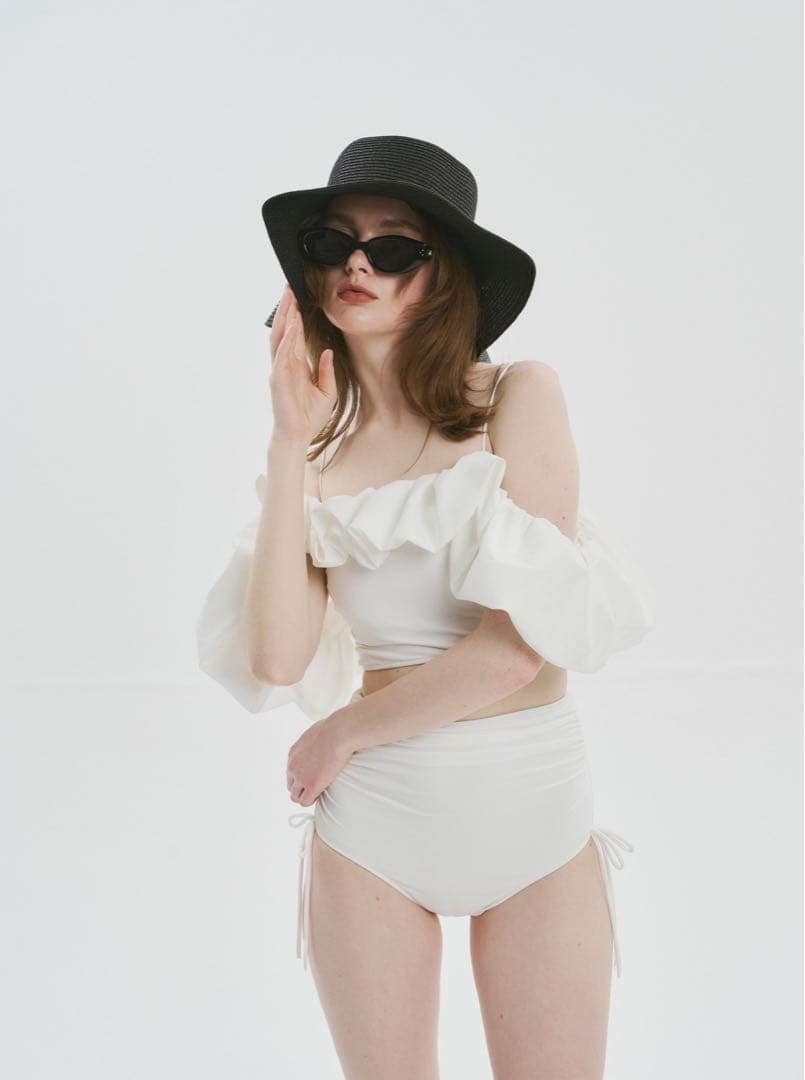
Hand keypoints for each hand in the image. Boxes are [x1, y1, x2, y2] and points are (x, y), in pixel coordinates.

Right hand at [268, 283, 336, 444]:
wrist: (299, 437)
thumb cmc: (310, 418)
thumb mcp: (327, 391)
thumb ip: (325, 371)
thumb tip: (326, 351)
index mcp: (295, 366)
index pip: (294, 336)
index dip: (295, 316)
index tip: (298, 297)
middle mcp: (285, 365)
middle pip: (284, 330)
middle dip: (286, 308)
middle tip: (289, 286)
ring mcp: (279, 370)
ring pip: (280, 337)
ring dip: (284, 316)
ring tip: (289, 296)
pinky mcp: (278, 379)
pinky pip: (283, 354)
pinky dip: (288, 337)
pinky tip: (294, 323)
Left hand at [286, 712, 354, 806]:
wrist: (338, 732)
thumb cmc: (334, 728)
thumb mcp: (319, 731)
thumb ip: (317, 738)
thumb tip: (327, 734)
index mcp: (294, 753)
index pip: (291, 772)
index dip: (302, 777)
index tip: (313, 777)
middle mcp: (293, 766)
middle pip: (291, 786)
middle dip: (302, 788)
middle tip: (316, 787)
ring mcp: (300, 777)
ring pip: (295, 796)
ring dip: (306, 796)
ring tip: (319, 793)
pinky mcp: (311, 785)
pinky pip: (305, 801)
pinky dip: (313, 800)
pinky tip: (322, 795)